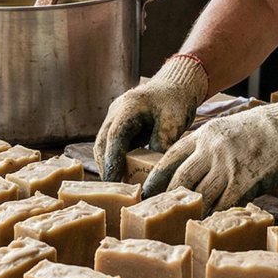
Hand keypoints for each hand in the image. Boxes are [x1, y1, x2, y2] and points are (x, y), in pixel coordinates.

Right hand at [93, 54, 208, 181]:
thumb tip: (154, 169)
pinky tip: (123, 174)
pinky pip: (111, 144)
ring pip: (103, 144)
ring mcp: (114, 117)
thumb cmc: (176, 101)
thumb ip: (163, 142)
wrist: (175, 87)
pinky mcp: (118, 125)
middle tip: (113, 191)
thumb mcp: (174, 121)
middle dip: (105, 166)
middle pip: (102, 142)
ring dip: (108, 164)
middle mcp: (116, 111)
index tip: (113, 182)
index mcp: (129, 106)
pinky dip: (114, 159)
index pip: (114, 136)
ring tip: (117, 186)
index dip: (112, 160)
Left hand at [143, 89, 277, 212]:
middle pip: (181, 178)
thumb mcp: (225, 129)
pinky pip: (223, 203)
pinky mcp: (243, 181)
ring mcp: (226, 166)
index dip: (158, 175)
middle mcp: (211, 150)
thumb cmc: (257, 129)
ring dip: (191, 209)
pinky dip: (214, 214)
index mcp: (204, 135)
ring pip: (201, 194)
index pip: (171, 156)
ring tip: (181, 221)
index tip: (148, 190)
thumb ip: (206, 146)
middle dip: (168, 197)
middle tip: (158, 211)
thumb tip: (191, 170)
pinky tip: (208, 223)